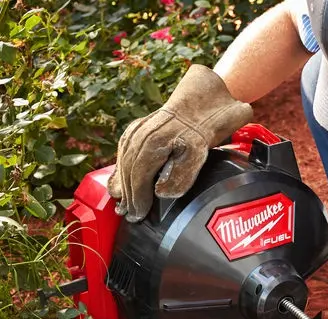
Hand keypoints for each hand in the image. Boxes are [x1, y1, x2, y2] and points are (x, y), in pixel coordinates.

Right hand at [107, 65, 252, 221]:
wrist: (208, 95)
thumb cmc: (208, 126)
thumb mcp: (201, 151)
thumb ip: (182, 174)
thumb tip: (160, 192)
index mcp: (156, 141)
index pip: (139, 175)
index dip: (138, 197)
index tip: (138, 215)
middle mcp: (143, 134)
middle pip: (129, 169)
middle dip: (128, 193)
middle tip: (128, 214)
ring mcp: (140, 128)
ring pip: (124, 158)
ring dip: (122, 181)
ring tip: (120, 201)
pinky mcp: (139, 126)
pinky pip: (125, 148)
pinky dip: (121, 165)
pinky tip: (119, 177)